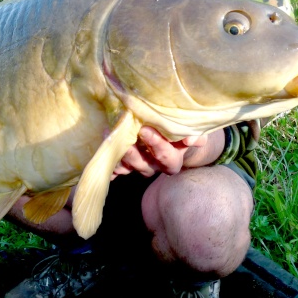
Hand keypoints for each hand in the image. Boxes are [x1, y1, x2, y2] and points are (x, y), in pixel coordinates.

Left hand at [111, 126, 225, 179]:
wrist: (175, 135)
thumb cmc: (183, 129)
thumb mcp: (193, 129)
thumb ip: (196, 134)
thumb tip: (191, 139)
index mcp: (173, 159)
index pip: (166, 157)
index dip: (157, 145)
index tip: (145, 130)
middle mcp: (155, 166)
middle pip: (144, 165)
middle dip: (133, 154)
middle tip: (124, 138)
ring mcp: (139, 166)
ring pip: (128, 167)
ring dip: (117, 155)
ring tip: (108, 138)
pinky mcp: (126, 164)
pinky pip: (116, 168)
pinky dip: (109, 164)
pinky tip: (101, 155)